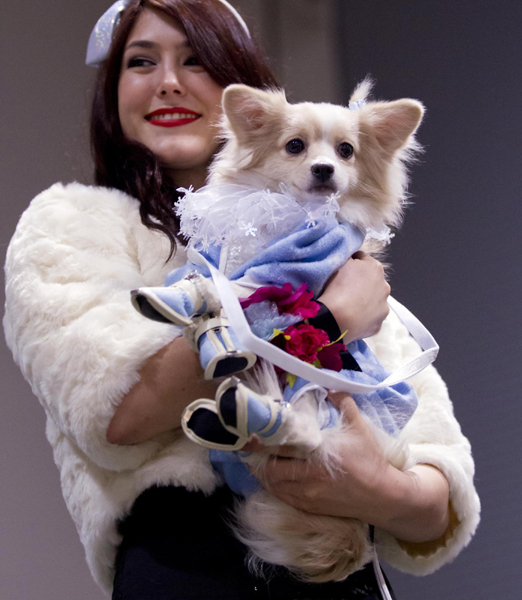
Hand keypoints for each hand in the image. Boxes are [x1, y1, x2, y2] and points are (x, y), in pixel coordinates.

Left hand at [250, 392, 450, 542]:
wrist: (383, 495)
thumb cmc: (369, 459)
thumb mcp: (359, 426)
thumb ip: (343, 401)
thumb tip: (329, 385)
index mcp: (319, 455)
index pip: (282, 447)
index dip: (264, 440)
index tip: (254, 431)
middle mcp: (309, 477)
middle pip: (271, 468)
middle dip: (260, 456)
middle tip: (254, 444)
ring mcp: (307, 495)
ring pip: (272, 484)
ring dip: (263, 471)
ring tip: (258, 458)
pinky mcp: (308, 507)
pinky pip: (281, 496)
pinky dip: (272, 485)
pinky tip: (271, 474)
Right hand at [318, 252, 389, 342]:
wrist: (338, 318)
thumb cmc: (337, 286)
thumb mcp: (339, 263)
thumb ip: (349, 258)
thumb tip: (352, 258)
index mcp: (375, 268)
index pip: (363, 260)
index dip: (352, 263)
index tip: (342, 269)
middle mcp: (385, 286)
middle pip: (372, 281)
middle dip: (362, 284)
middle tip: (345, 290)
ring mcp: (383, 307)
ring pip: (374, 301)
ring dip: (365, 301)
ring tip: (349, 306)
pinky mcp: (378, 325)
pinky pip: (370, 318)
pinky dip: (363, 317)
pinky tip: (352, 318)